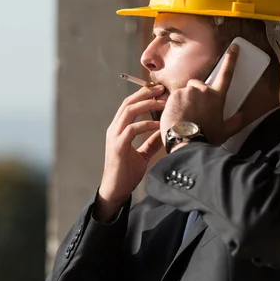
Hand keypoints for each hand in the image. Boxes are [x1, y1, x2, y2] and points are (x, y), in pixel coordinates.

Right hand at [96, 85, 165, 220]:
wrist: (115, 190)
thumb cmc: (127, 173)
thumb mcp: (142, 154)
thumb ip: (151, 142)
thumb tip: (165, 132)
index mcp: (118, 128)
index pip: (129, 104)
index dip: (143, 95)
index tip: (160, 91)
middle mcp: (114, 129)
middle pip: (128, 103)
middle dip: (146, 94)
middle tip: (163, 90)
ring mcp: (114, 137)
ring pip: (129, 112)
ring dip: (147, 105)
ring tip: (163, 103)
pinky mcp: (118, 146)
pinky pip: (132, 129)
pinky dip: (146, 124)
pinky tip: (158, 124)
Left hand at [160, 44, 242, 149]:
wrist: (187, 143)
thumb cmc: (206, 138)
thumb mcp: (224, 131)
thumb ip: (234, 122)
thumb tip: (242, 116)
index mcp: (217, 97)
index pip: (226, 74)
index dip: (231, 59)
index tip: (233, 47)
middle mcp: (203, 90)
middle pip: (198, 85)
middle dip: (195, 94)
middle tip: (193, 111)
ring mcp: (188, 91)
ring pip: (184, 92)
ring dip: (184, 100)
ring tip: (184, 117)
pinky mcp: (174, 94)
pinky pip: (173, 97)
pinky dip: (173, 105)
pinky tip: (176, 116)